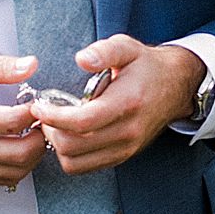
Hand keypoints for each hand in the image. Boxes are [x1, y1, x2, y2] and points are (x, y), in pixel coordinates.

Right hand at [0, 50, 44, 183]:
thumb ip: (0, 66)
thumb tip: (31, 65)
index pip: (10, 123)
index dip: (34, 113)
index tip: (39, 102)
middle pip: (16, 154)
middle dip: (39, 139)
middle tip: (44, 122)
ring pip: (12, 173)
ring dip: (32, 156)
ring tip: (34, 134)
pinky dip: (18, 167)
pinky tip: (20, 146)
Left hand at [29, 35, 203, 174]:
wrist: (175, 87)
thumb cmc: (146, 67)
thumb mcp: (126, 47)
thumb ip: (104, 51)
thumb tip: (82, 59)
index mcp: (127, 103)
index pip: (83, 122)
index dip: (54, 117)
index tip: (39, 106)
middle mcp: (127, 131)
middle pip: (74, 147)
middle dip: (51, 131)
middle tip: (45, 113)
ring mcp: (125, 148)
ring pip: (76, 163)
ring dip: (58, 146)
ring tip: (55, 124)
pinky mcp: (122, 156)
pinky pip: (85, 167)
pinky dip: (70, 155)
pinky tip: (68, 134)